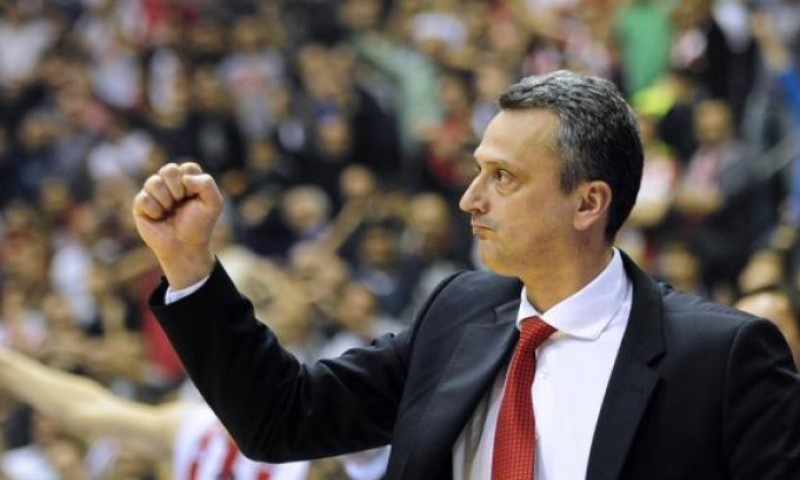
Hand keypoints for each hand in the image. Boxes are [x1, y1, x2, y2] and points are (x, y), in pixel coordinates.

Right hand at [132, 162, 222, 288]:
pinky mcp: (140, 204)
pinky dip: (154, 210)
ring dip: (166, 200)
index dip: (192, 184)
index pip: (188, 167)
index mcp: (187, 179)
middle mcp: (169, 182)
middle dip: (177, 189)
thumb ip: (207, 184)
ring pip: (153, 182)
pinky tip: (159, 218)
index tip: (194, 198)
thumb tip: (184, 177)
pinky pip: (143, 198)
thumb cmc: (199, 225)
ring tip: (169, 211)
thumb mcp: (214, 204)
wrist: (185, 247)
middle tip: (180, 203)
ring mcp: (153, 192)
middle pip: (169, 170)